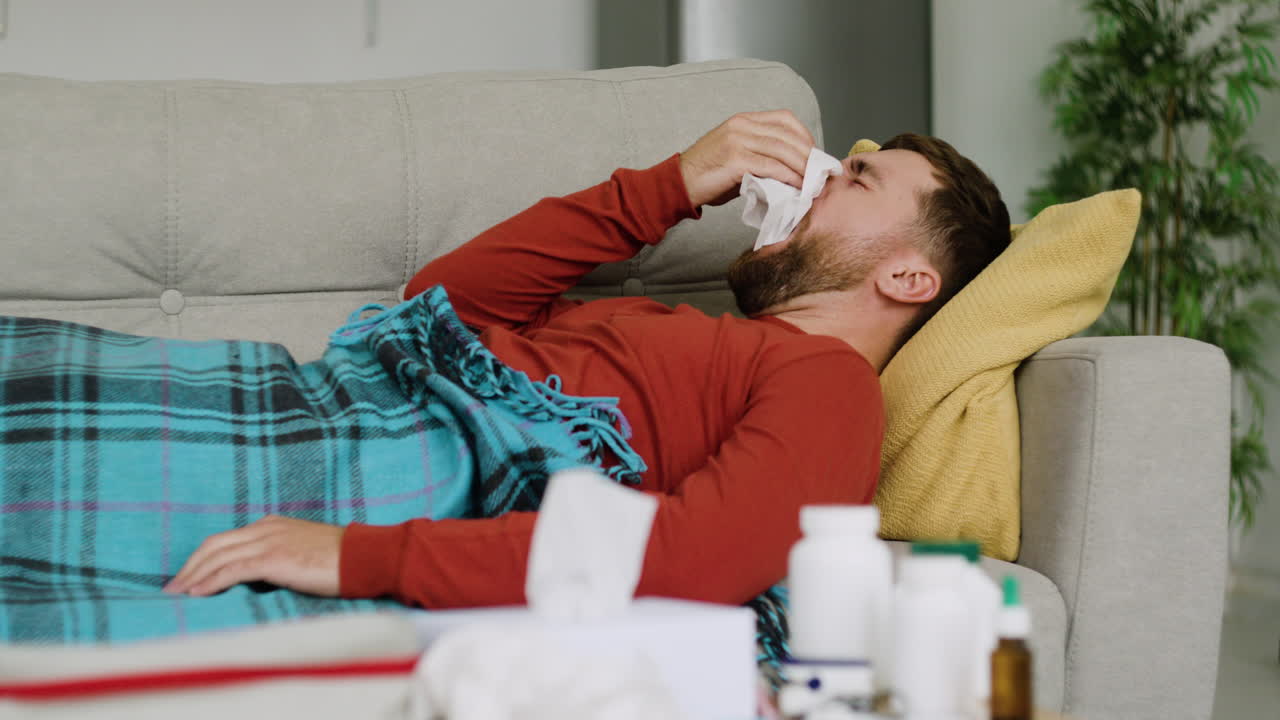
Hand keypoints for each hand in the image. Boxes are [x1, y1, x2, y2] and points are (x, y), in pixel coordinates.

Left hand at [163, 515, 344, 597]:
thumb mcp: (306, 552)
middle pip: (214, 544)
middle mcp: (267, 528)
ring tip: (176, 596)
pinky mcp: (275, 558)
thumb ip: (282, 558)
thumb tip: (263, 579)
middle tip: (171, 589)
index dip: (202, 558)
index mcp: (273, 525)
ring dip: (193, 577)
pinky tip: (197, 595)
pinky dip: (211, 582)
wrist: (366, 556)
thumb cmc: (344, 560)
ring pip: (218, 556)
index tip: (188, 578)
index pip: (226, 539)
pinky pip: (232, 570)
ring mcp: (270, 541)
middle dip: (189, 567)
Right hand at [678, 110, 815, 208]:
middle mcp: (741, 125)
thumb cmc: (707, 176)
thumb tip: (791, 171)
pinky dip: (788, 177)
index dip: (804, 136)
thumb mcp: (736, 156)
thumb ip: (761, 156)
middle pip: (787, 135)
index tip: (814, 155)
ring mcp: (737, 141)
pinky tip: (797, 186)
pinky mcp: (735, 160)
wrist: (678, 184)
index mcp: (742, 120)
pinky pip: (771, 167)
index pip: (784, 119)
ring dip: (802, 168)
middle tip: (820, 172)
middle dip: (808, 154)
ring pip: (782, 150)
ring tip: (812, 182)